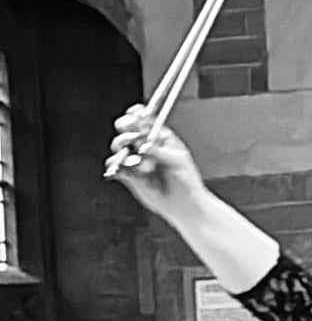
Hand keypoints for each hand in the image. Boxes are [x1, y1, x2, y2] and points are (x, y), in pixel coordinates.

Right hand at [107, 104, 208, 219]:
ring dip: (123, 148)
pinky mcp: (128, 174)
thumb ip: (159, 152)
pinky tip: (125, 169)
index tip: (134, 114)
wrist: (183, 205)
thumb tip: (144, 147)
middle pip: (128, 129)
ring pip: (119, 145)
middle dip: (125, 128)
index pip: (145, 121)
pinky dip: (116, 165)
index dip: (137, 115)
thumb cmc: (187, 182)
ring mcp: (136, 159)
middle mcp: (146, 146)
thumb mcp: (177, 161)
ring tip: (137, 160)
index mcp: (161, 138)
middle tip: (130, 136)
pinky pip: (115, 165)